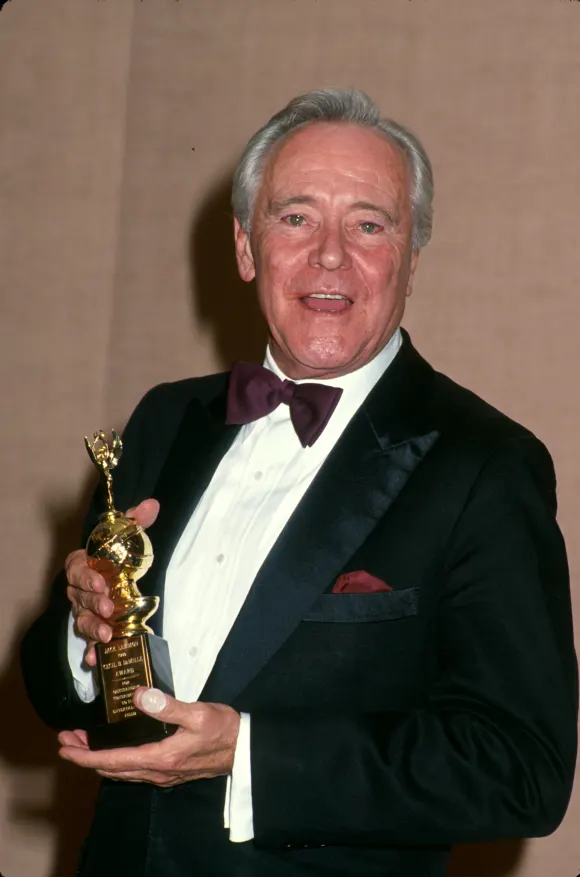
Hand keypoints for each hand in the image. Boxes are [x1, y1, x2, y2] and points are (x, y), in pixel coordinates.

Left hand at [57, 688, 240, 785]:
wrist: (244, 750)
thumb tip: (138, 695)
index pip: (113, 761)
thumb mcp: (197, 713)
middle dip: (86, 757)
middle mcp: (157, 771)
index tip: (65, 748)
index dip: (85, 756)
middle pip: (112, 769)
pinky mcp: (169, 771)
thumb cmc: (223, 729)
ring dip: (99, 760)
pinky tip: (115, 751)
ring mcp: (163, 774)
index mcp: (160, 757)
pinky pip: (134, 771)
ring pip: (122, 772)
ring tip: (83, 744)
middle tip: (66, 741)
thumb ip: (168, 706)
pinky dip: (116, 762)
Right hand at [65, 498, 159, 666]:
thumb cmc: (116, 553)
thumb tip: (153, 505)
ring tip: (107, 636)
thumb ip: (136, 520)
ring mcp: (84, 610)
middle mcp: (78, 589)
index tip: (101, 582)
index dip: (86, 576)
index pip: (76, 568)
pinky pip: (89, 640)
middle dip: (94, 603)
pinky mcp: (94, 627)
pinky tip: (95, 659)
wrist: (116, 573)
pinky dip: (91, 650)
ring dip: (93, 628)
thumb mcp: (126, 534)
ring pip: (83, 620)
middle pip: (80, 597)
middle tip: (110, 608)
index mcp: (82, 563)